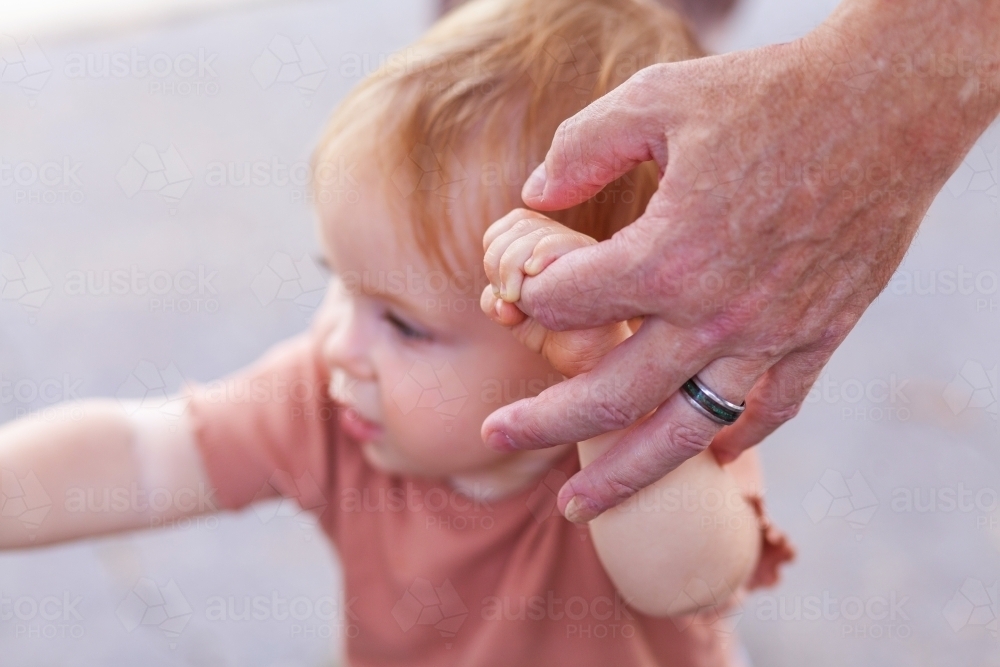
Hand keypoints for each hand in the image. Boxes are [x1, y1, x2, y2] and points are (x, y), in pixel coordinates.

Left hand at [480, 2, 999, 522]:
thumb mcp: (656, 100)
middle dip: (541, 423)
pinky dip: (733, 438)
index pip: (566, 305)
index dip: (527, 298)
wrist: (892, 104)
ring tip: (576, 508)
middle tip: (493, 438)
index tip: (516, 293)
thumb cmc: (770, 95)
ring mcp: (771, 336)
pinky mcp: (820, 336)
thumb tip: (533, 196)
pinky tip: (704, 454)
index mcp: (665, 256)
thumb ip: (581, 149)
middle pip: (607, 394)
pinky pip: (770, 410)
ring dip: (623, 474)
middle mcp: (714, 315)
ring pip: (682, 431)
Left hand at [480, 210, 631, 379]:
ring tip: (516, 300)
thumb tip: (503, 299)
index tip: (500, 288)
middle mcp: (567, 240)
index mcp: (545, 242)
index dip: (495, 248)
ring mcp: (584, 250)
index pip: (513, 222)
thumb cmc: (551, 334)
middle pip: (521, 222)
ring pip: (536, 233)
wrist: (586, 361)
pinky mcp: (597, 265)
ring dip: (510, 266)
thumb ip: (495, 301)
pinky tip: (534, 284)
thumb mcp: (511, 316)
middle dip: (497, 260)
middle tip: (506, 297)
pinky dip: (537, 263)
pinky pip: (557, 245)